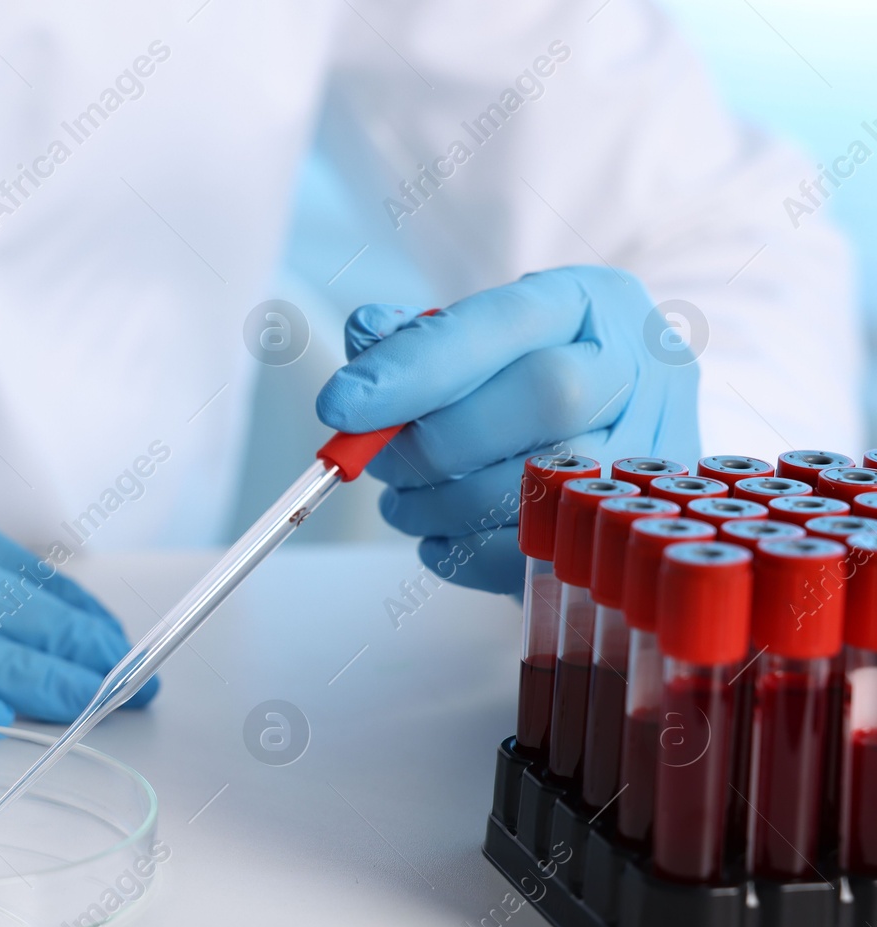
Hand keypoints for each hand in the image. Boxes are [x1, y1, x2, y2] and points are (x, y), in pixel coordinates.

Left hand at [315, 266, 699, 593]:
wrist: (609, 421)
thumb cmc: (527, 371)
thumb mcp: (478, 333)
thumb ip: (416, 334)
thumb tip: (367, 337)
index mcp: (593, 302)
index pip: (503, 324)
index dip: (417, 367)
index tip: (340, 405)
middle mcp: (643, 369)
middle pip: (544, 398)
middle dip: (436, 440)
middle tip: (378, 461)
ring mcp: (655, 452)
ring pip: (546, 483)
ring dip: (444, 505)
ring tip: (403, 502)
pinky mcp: (637, 527)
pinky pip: (546, 553)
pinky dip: (468, 554)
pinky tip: (437, 539)